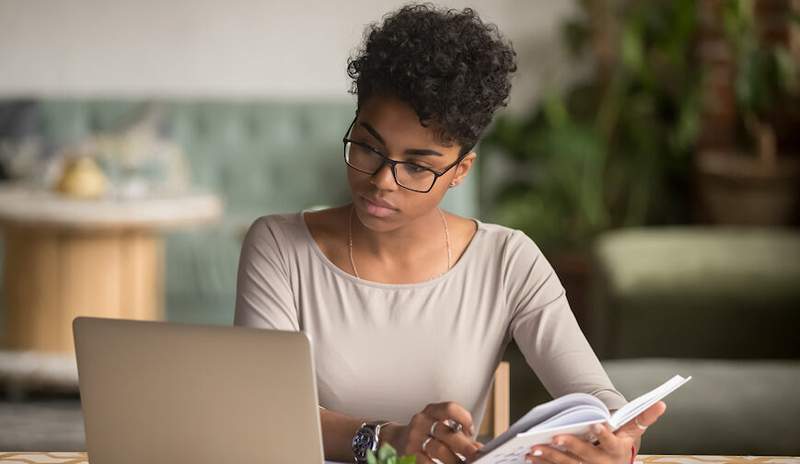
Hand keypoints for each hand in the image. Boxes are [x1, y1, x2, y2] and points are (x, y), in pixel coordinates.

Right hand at [382, 401, 483, 463]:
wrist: (395, 440)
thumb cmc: (424, 434)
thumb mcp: (437, 425)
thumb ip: (456, 433)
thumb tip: (478, 448)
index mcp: (431, 411)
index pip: (449, 408)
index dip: (463, 418)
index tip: (471, 431)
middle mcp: (421, 422)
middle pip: (446, 432)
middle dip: (465, 446)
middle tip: (477, 455)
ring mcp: (413, 439)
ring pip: (438, 449)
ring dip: (455, 460)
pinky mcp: (408, 455)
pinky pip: (427, 462)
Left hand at [525, 401, 666, 463]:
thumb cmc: (621, 445)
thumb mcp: (632, 433)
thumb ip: (644, 418)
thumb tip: (661, 403)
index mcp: (617, 451)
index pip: (611, 442)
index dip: (604, 434)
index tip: (596, 424)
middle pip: (585, 456)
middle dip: (570, 446)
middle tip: (556, 436)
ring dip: (550, 457)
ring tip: (535, 447)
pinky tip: (530, 457)